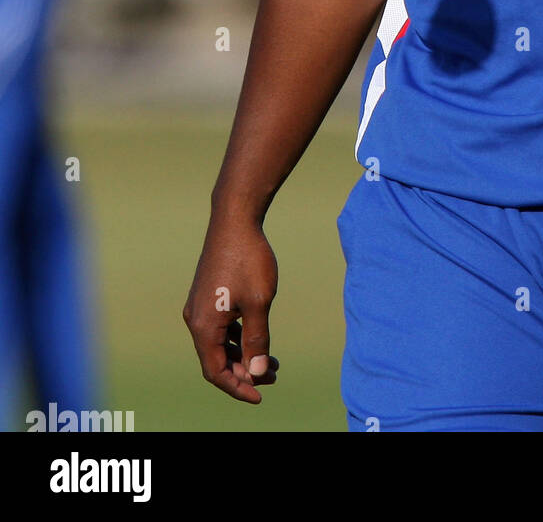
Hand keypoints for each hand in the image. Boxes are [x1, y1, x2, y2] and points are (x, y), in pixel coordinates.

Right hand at [183, 217, 278, 403]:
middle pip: (216, 360)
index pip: (216, 372)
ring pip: (218, 344)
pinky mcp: (206, 296)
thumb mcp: (260, 302)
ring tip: (272, 362)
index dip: (238, 388)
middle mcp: (195, 319)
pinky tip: (256, 337)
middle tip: (274, 376)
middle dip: (243, 373)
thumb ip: (258, 340)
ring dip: (241, 356)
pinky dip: (236, 338)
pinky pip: (219, 328)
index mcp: (203, 326)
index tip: (261, 396)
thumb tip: (258, 373)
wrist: (235, 220)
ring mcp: (199, 306)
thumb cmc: (249, 259)